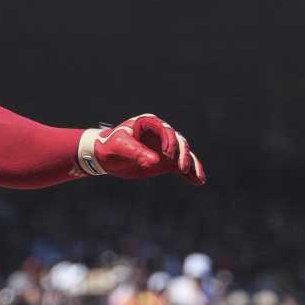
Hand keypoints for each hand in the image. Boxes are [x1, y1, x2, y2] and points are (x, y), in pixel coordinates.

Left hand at [82, 114, 204, 184]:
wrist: (105, 156)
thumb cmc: (110, 147)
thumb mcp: (120, 147)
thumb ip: (136, 152)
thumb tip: (156, 161)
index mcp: (148, 123)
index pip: (165, 129)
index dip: (169, 140)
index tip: (167, 154)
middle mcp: (161, 134)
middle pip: (178, 141)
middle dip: (182, 154)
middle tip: (182, 168)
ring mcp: (165, 147)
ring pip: (184, 154)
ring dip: (191, 165)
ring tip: (199, 178)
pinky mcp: (166, 161)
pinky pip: (182, 166)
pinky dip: (191, 173)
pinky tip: (199, 181)